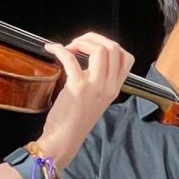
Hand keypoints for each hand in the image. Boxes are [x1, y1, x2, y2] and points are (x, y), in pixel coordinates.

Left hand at [36, 34, 133, 165]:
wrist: (63, 140)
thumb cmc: (74, 122)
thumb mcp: (94, 100)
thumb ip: (96, 82)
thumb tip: (85, 62)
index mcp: (114, 89)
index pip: (126, 58)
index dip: (109, 45)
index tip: (92, 47)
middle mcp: (109, 86)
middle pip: (113, 48)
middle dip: (94, 38)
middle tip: (78, 44)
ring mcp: (96, 87)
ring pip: (100, 50)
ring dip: (82, 42)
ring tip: (69, 47)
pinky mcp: (78, 88)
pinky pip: (71, 59)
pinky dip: (60, 49)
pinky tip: (52, 49)